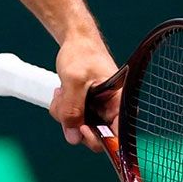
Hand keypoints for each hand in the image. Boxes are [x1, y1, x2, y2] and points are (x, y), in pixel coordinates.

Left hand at [49, 33, 118, 152]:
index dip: (99, 139)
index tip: (82, 128)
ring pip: (78, 129)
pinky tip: (62, 92)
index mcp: (120, 105)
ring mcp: (98, 111)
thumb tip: (73, 137)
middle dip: (74, 123)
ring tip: (63, 92)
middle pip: (94, 137)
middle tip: (65, 104)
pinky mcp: (86, 108)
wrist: (76, 41)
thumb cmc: (83, 54)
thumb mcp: (74, 80)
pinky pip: (71, 120)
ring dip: (64, 113)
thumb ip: (72, 108)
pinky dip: (62, 109)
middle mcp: (112, 111)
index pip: (117, 138)